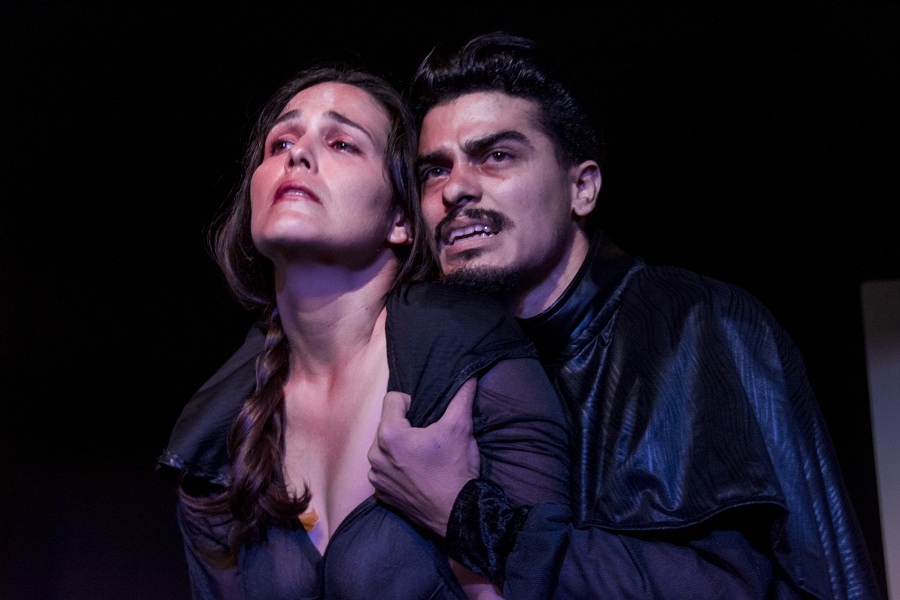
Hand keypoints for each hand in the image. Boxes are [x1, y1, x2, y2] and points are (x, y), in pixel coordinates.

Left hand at [368, 378, 479, 536]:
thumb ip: (461, 396)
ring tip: (422, 457)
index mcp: (390, 435)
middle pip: (386, 423)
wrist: (458, 513)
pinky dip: (396, 468)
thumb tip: (470, 374)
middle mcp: (375, 455)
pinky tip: (416, 474)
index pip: (392, 399)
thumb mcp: (460, 427)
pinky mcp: (380, 494)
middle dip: (405, 426)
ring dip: (399, 447)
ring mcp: (376, 477)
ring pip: (383, 447)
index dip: (411, 402)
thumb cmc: (456, 469)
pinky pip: (383, 470)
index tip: (425, 416)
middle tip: (427, 438)